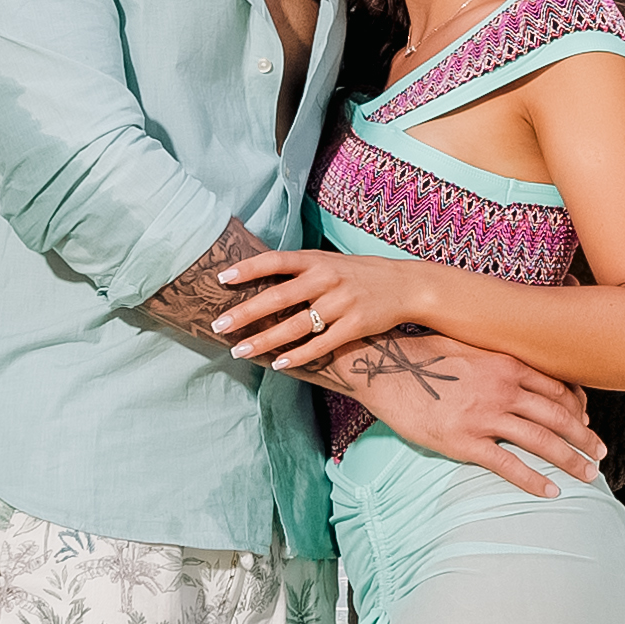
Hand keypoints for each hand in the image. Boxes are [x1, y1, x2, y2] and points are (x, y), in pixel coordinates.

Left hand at [216, 245, 438, 371]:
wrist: (406, 286)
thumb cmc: (359, 274)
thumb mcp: (329, 261)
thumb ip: (299, 268)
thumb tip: (256, 272)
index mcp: (317, 260)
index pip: (275, 261)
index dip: (248, 268)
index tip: (221, 278)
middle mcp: (326, 279)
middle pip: (278, 298)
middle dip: (245, 313)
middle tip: (218, 324)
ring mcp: (341, 303)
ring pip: (295, 326)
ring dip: (264, 341)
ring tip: (239, 350)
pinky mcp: (354, 326)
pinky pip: (320, 344)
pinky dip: (297, 356)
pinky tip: (278, 364)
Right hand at [335, 333, 603, 498]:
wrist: (386, 368)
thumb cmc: (425, 354)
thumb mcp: (470, 345)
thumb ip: (499, 357)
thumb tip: (518, 368)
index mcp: (507, 363)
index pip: (558, 388)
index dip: (578, 408)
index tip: (586, 422)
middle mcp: (504, 388)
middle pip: (559, 416)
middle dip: (584, 438)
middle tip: (600, 454)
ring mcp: (486, 415)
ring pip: (541, 441)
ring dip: (570, 460)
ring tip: (588, 476)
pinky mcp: (465, 441)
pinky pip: (509, 464)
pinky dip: (534, 480)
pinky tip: (551, 492)